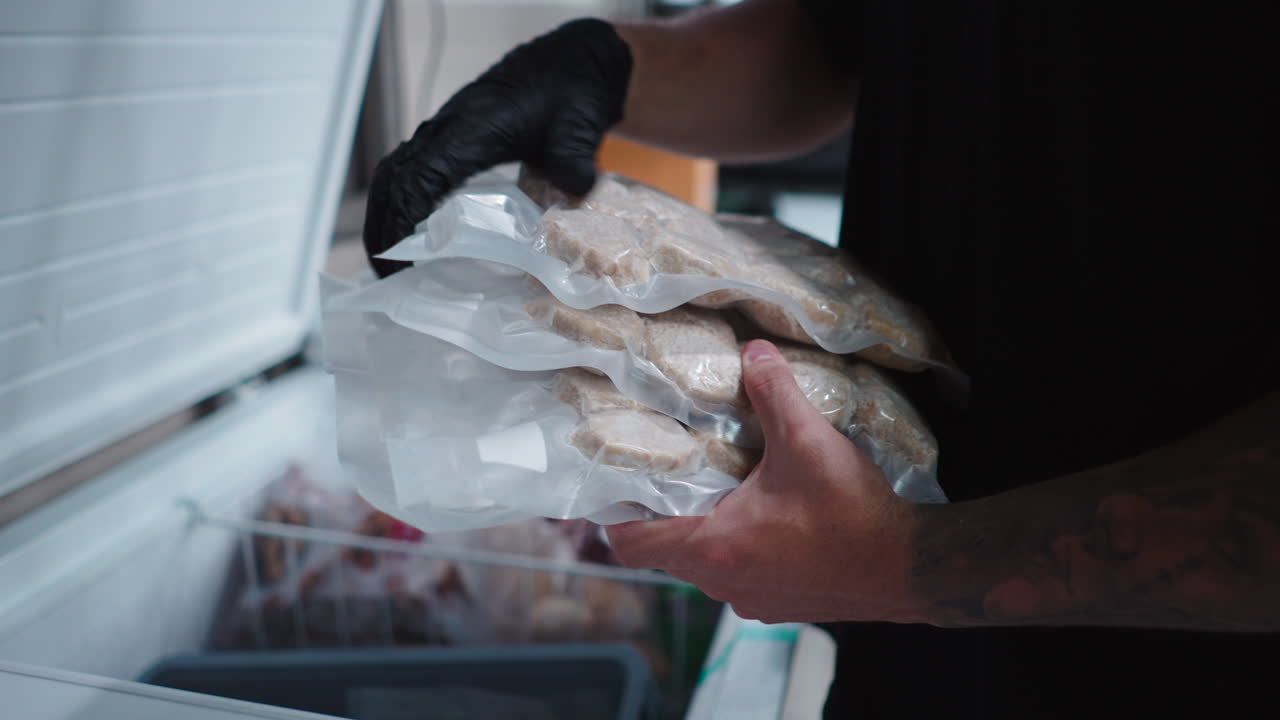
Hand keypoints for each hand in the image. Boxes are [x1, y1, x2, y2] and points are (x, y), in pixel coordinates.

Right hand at [363, 18, 632, 277]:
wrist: (575, 59)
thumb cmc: (572, 87)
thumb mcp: (579, 125)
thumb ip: (574, 159)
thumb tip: (577, 191)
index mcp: (469, 129)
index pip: (418, 177)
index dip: (403, 219)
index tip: (399, 259)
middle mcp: (447, 129)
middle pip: (393, 178)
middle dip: (382, 226)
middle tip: (387, 273)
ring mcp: (446, 130)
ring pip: (396, 173)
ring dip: (385, 215)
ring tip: (390, 261)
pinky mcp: (452, 136)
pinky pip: (412, 169)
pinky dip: (402, 201)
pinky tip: (414, 232)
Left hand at [607, 340, 923, 623]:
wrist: (908, 567)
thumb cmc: (852, 512)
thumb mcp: (807, 440)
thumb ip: (773, 392)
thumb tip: (751, 351)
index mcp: (713, 548)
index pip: (629, 545)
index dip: (612, 516)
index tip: (616, 486)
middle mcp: (722, 583)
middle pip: (663, 554)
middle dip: (662, 515)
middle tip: (669, 472)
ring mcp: (751, 600)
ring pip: (702, 567)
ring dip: (703, 532)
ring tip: (717, 488)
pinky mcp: (779, 604)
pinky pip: (737, 576)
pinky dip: (737, 549)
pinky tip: (762, 517)